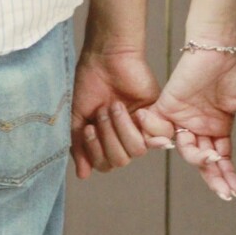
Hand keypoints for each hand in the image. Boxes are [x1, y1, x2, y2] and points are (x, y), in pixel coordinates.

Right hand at [70, 48, 172, 178]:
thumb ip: (79, 146)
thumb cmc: (88, 84)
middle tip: (103, 111)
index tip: (88, 127)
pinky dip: (144, 127)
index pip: (105, 164)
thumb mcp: (77, 118)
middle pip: (121, 161)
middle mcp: (123, 137)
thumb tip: (83, 175)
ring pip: (137, 151)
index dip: (96, 152)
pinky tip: (137, 112)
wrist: (105, 58)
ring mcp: (140, 128)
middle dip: (108, 137)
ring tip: (115, 106)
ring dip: (122, 129)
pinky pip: (159, 137)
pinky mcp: (157, 116)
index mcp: (105, 140)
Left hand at [142, 49, 235, 199]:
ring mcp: (183, 118)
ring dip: (199, 158)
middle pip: (204, 160)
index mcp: (219, 127)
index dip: (226, 175)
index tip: (234, 190)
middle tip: (224, 191)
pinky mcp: (167, 107)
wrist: (220, 46)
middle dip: (214, 177)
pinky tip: (175, 146)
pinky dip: (161, 139)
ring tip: (212, 155)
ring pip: (187, 150)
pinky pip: (158, 130)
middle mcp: (200, 126)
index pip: (221, 158)